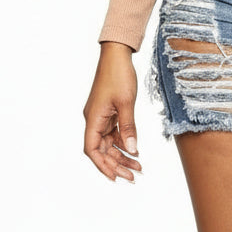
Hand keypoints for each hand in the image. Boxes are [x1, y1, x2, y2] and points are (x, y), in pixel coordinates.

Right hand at [83, 41, 142, 182]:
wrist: (117, 54)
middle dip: (117, 164)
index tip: (115, 177)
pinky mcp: (110, 112)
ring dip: (123, 154)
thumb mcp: (126, 103)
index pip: (92, 150)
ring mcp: (102, 116)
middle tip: (134, 175)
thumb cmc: (118, 75)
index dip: (102, 165)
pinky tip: (135, 150)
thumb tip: (133, 150)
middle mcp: (94, 120)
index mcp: (93, 119)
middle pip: (102, 149)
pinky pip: (115, 132)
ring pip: (110, 142)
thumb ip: (129, 128)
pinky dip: (124, 142)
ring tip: (138, 166)